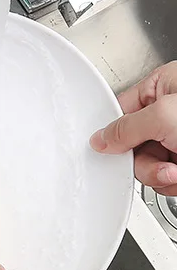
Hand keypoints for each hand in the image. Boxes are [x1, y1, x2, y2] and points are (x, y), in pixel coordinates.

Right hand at [90, 61, 176, 194]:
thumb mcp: (164, 116)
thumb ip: (126, 128)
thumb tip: (100, 139)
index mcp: (163, 87)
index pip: (120, 111)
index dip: (112, 133)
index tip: (105, 149)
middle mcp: (169, 113)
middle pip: (130, 146)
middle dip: (143, 162)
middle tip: (160, 161)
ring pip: (146, 166)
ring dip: (158, 175)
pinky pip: (163, 179)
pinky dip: (171, 182)